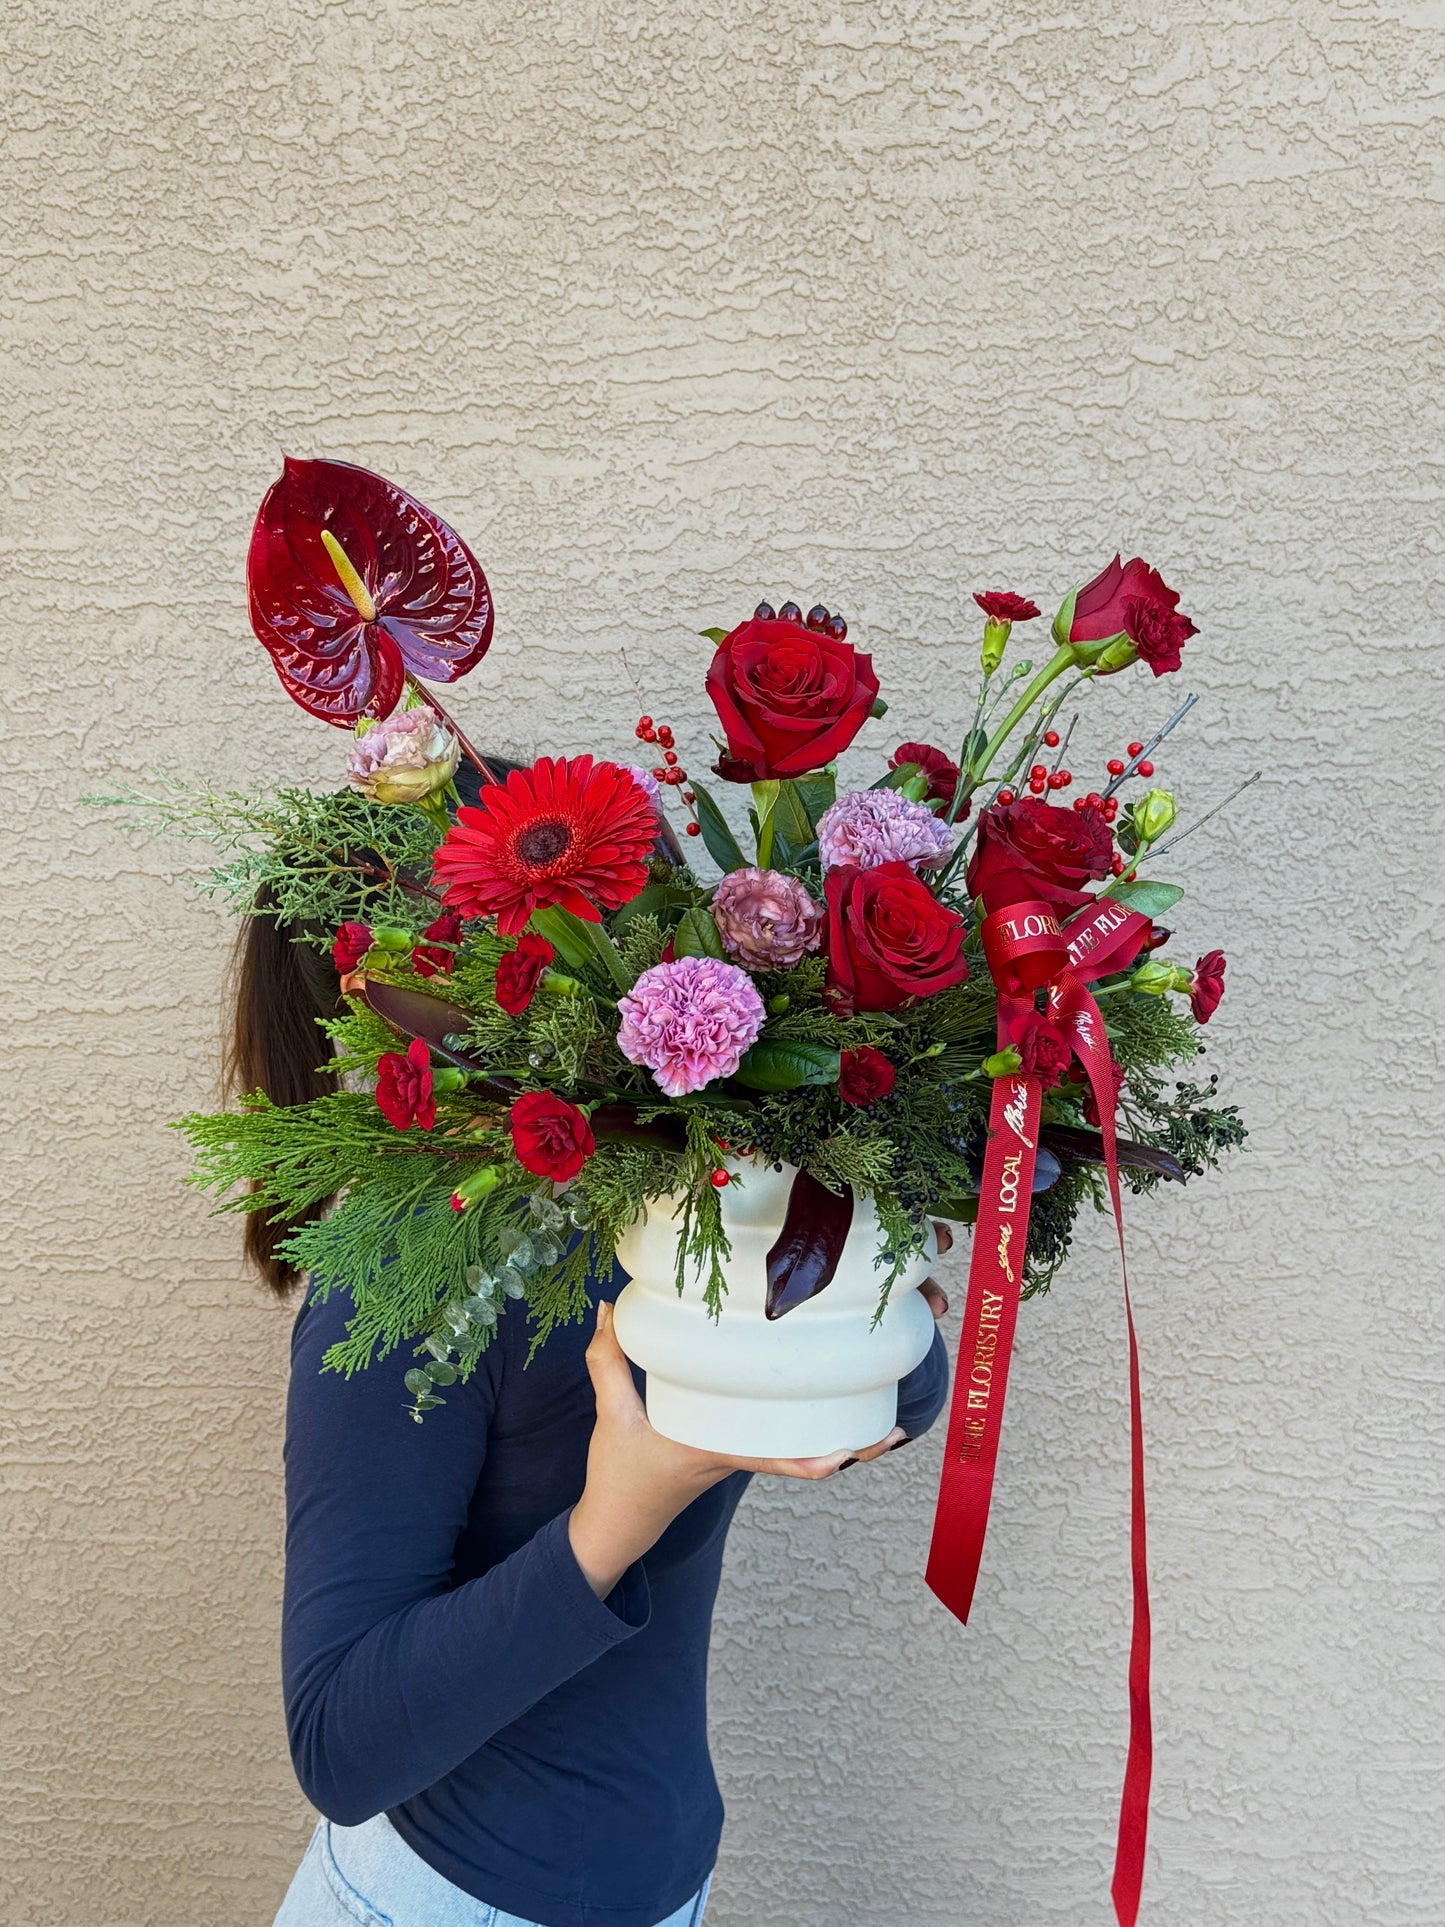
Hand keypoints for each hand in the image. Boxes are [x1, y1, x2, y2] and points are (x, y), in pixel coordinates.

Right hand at [569, 1301, 899, 1596]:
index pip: (777, 1459)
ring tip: (886, 1420)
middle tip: (896, 1428)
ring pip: (802, 1450)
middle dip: (854, 1446)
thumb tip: (610, 1307)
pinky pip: (783, 1444)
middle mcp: (738, 1456)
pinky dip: (812, 1433)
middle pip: (808, 1456)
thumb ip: (608, 1360)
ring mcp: (742, 1457)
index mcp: (715, 1450)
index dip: (819, 1458)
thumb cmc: (618, 1475)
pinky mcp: (737, 1453)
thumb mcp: (611, 1414)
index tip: (853, 1450)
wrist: (619, 1524)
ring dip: (843, 1440)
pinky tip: (833, 1408)